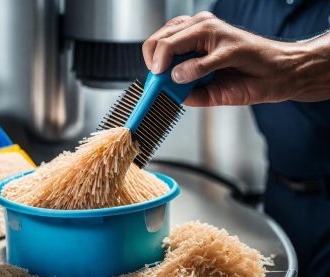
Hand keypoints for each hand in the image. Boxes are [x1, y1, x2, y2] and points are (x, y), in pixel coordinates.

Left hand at [142, 12, 329, 106]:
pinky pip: (201, 59)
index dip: (150, 60)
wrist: (278, 76)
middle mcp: (201, 29)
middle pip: (161, 40)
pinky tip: (188, 78)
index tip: (153, 78)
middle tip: (158, 80)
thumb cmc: (245, 78)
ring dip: (167, 65)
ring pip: (174, 42)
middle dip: (154, 63)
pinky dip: (191, 71)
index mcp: (194, 36)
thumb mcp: (208, 89)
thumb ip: (187, 91)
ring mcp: (215, 34)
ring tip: (174, 80)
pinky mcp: (230, 46)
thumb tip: (165, 93)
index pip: (159, 40)